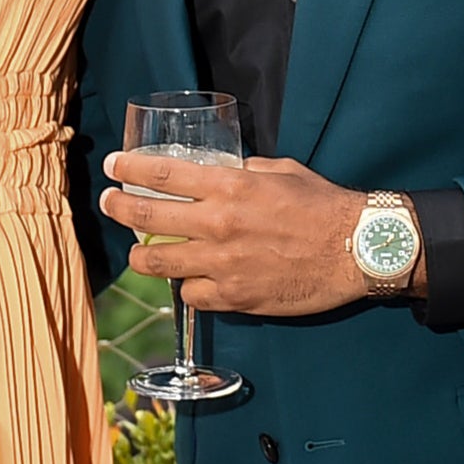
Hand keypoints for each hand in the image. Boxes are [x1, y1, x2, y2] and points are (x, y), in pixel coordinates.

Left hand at [102, 153, 377, 314]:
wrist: (354, 249)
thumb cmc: (321, 204)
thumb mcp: (279, 171)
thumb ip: (243, 172)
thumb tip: (221, 173)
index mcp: (228, 186)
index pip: (161, 174)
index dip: (128, 169)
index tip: (113, 166)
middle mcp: (217, 224)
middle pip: (146, 217)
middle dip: (118, 207)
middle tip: (109, 202)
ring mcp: (221, 264)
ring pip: (156, 263)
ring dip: (141, 256)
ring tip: (138, 251)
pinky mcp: (234, 297)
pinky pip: (191, 294)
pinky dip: (188, 286)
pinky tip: (192, 279)